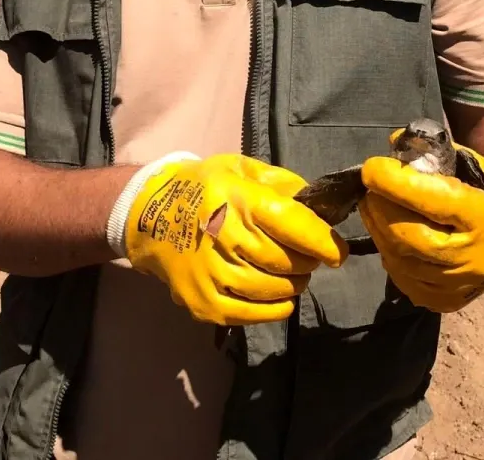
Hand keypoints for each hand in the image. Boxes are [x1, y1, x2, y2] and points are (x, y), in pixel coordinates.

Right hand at [112, 153, 347, 325]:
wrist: (147, 216)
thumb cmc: (203, 188)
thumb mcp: (241, 169)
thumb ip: (283, 185)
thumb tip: (321, 207)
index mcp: (234, 198)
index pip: (292, 224)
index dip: (323, 241)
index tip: (336, 251)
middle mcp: (221, 236)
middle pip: (286, 260)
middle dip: (309, 262)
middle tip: (311, 257)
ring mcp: (210, 274)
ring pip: (273, 290)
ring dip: (295, 284)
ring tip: (295, 274)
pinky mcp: (202, 303)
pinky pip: (252, 315)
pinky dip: (276, 309)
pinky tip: (282, 297)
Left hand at [358, 135, 483, 312]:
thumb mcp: (469, 164)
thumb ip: (433, 153)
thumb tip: (393, 145)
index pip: (438, 201)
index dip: (399, 184)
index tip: (372, 168)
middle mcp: (475, 260)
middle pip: (409, 235)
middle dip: (380, 206)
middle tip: (370, 186)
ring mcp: (458, 286)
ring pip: (398, 257)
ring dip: (377, 226)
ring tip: (374, 204)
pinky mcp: (442, 301)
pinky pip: (400, 275)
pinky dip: (388, 249)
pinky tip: (388, 230)